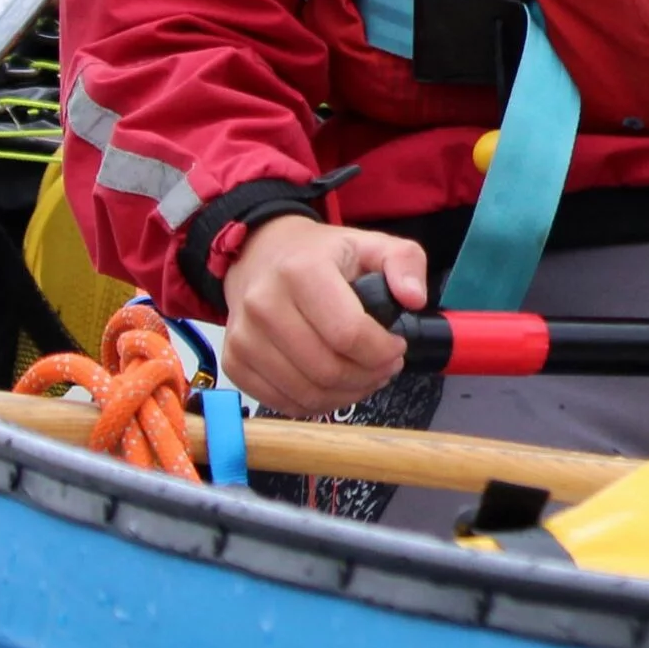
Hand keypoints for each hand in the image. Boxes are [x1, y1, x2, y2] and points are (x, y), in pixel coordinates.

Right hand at [221, 215, 428, 415]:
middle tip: (386, 366)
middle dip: (369, 376)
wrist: (259, 255)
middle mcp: (264, 305)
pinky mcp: (234, 362)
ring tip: (365, 376)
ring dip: (346, 394)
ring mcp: (244, 337)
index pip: (348, 333)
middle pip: (327, 369)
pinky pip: (281, 402)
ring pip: (306, 393)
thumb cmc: (321, 255)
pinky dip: (315, 403)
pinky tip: (335, 386)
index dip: (382, 351)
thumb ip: (404, 262)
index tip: (397, 346)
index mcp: (301, 272)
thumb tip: (415, 299)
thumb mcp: (370, 244)